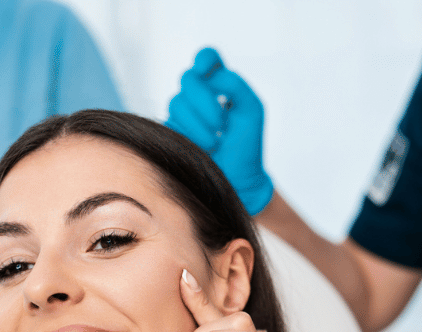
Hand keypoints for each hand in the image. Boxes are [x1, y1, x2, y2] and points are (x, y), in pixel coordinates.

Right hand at [167, 48, 273, 215]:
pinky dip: (191, 135)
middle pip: (188, 79)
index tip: (208, 71)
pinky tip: (204, 148)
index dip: (205, 60)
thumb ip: (235, 85)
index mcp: (219, 86)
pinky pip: (171, 123)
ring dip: (199, 124)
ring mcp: (183, 114)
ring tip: (215, 143)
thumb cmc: (246, 147)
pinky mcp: (171, 132)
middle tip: (221, 124)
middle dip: (205, 101)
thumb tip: (211, 76)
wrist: (237, 182)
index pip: (207, 59)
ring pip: (177, 102)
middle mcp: (198, 96)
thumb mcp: (251, 111)